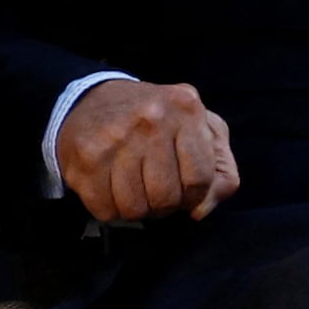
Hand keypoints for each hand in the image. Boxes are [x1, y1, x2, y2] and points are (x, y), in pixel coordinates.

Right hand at [57, 76, 237, 225]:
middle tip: (156, 191)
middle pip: (167, 197)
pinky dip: (110, 209)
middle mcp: (151, 119)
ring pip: (135, 208)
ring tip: (134, 189)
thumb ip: (221, 169)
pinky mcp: (86, 157)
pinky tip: (111, 188)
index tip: (184, 189)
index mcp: (186, 108)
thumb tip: (201, 210)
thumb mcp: (202, 128)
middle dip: (164, 204)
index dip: (195, 195)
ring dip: (137, 208)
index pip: (201, 178)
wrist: (92, 98)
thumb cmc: (157, 120)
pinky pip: (105, 209)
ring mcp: (115, 138)